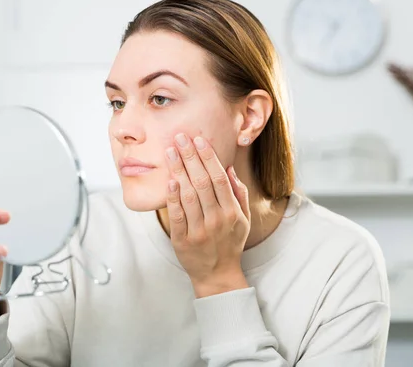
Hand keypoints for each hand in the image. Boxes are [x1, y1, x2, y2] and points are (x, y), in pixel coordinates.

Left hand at [165, 133, 250, 297]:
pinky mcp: (182, 240)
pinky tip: (169, 180)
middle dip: (190, 157)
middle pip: (202, 183)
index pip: (219, 178)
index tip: (199, 140)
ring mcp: (199, 231)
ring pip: (188, 195)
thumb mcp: (243, 219)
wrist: (217, 274)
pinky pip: (177, 215)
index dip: (209, 157)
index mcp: (232, 212)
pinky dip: (172, 197)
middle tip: (180, 138)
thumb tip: (229, 167)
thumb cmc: (230, 243)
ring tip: (171, 152)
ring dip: (179, 170)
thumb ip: (239, 193)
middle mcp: (216, 220)